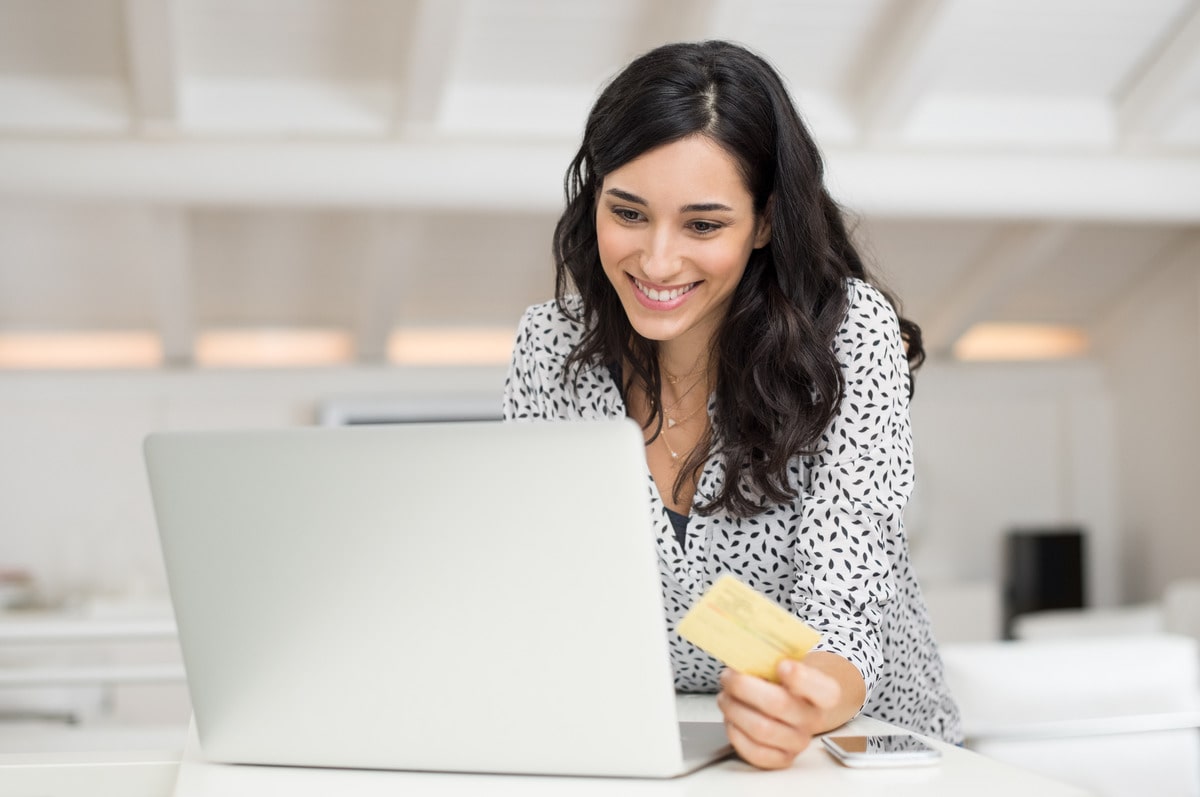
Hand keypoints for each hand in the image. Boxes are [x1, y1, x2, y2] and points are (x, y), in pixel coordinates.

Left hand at [716, 659, 841, 769]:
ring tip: (725, 696)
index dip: (800, 678)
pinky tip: (731, 719)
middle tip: (728, 677)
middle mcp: (814, 719)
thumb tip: (743, 654)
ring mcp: (798, 742)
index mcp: (825, 693)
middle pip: (779, 704)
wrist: (794, 704)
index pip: (823, 690)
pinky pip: (754, 752)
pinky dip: (735, 733)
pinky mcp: (781, 758)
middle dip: (744, 687)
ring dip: (734, 709)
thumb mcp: (786, 661)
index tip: (781, 665)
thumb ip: (772, 657)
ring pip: (761, 729)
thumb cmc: (785, 680)